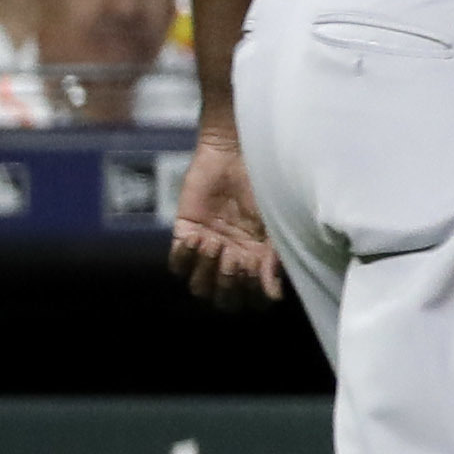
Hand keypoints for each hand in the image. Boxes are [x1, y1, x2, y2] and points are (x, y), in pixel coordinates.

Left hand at [167, 118, 282, 310]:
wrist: (236, 153)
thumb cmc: (265, 184)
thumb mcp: (277, 224)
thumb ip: (274, 259)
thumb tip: (274, 294)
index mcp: (259, 261)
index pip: (252, 299)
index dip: (252, 293)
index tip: (256, 269)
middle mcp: (233, 260)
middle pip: (224, 299)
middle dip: (228, 284)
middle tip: (234, 258)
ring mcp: (208, 249)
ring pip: (199, 287)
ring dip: (207, 272)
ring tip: (215, 244)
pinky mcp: (184, 233)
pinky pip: (177, 265)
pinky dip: (185, 258)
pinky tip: (198, 239)